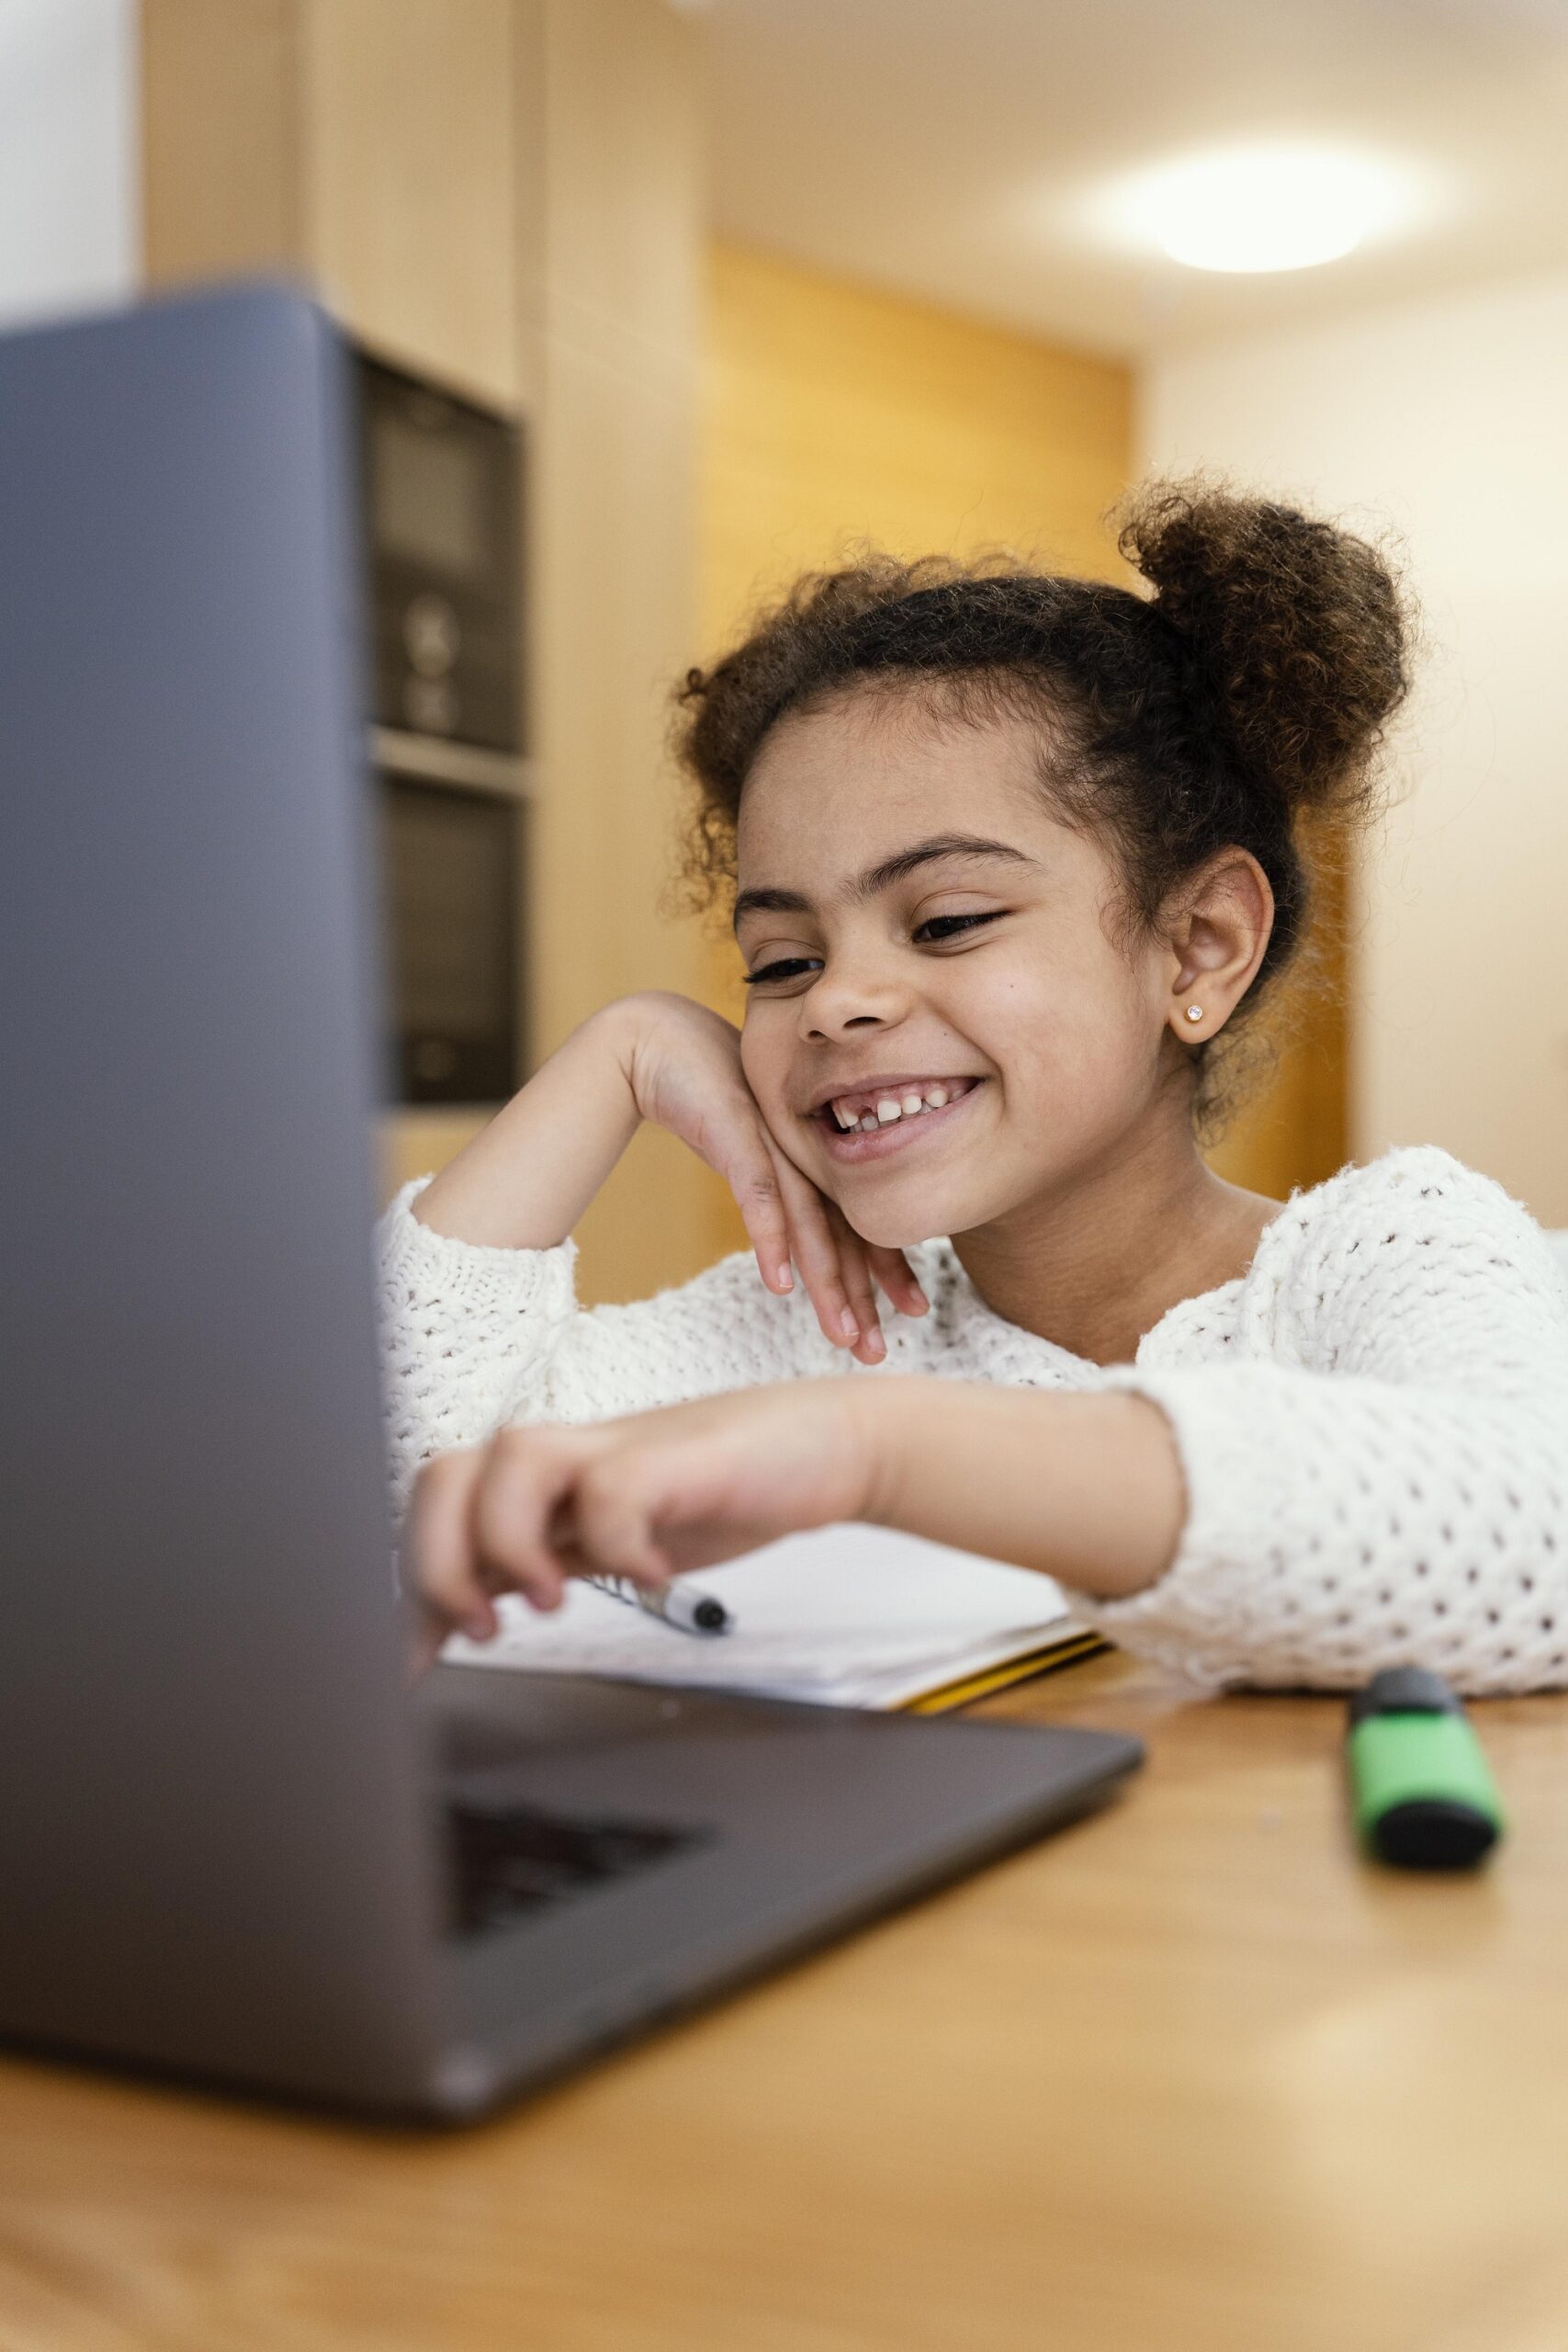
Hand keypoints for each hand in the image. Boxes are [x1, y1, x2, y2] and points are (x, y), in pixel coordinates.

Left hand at [405, 1382, 873, 1668]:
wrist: (831, 1444)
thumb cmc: (725, 1490)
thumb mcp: (613, 1539)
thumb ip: (546, 1563)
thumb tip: (469, 1613)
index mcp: (543, 1483)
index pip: (437, 1513)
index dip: (407, 1589)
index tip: (406, 1671)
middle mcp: (568, 1459)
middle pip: (447, 1475)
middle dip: (438, 1563)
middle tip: (482, 1629)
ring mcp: (620, 1448)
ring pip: (512, 1457)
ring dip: (511, 1541)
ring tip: (554, 1601)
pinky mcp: (677, 1454)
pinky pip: (616, 1488)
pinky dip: (621, 1545)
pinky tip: (654, 1576)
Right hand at [617, 992, 926, 1364]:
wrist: (663, 1042)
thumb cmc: (713, 1098)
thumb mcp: (756, 1151)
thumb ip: (782, 1186)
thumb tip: (801, 1236)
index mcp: (817, 1163)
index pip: (861, 1225)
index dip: (888, 1271)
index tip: (912, 1313)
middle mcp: (807, 1158)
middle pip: (845, 1237)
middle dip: (865, 1298)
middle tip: (879, 1351)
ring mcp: (776, 1149)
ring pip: (811, 1228)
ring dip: (829, 1285)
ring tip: (843, 1334)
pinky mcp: (738, 1138)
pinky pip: (760, 1199)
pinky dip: (772, 1242)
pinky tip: (782, 1284)